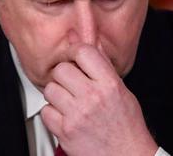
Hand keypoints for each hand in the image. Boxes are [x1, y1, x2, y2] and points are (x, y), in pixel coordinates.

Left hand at [40, 44, 157, 155]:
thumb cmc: (126, 126)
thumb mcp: (121, 90)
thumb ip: (101, 66)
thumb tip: (84, 41)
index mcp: (109, 84)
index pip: (84, 52)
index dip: (74, 50)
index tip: (73, 56)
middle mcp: (93, 98)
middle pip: (62, 69)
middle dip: (64, 75)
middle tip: (71, 83)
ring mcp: (77, 115)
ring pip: (50, 89)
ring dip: (57, 93)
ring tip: (69, 100)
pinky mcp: (65, 132)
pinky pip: (46, 111)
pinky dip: (52, 113)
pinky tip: (65, 115)